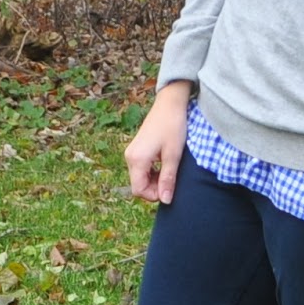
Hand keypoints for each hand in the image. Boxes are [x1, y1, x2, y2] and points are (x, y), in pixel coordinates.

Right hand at [124, 81, 191, 203]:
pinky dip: (152, 172)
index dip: (154, 195)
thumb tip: (166, 201)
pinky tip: (165, 164)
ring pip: (140, 178)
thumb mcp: (173, 155)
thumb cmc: (173, 126)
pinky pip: (141, 168)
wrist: (170, 103)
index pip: (139, 190)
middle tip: (172, 179)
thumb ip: (168, 179)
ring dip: (154, 180)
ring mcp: (132, 152)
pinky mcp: (137, 149)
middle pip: (138, 185)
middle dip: (155, 188)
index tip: (170, 188)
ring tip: (170, 170)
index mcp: (137, 159)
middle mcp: (130, 157)